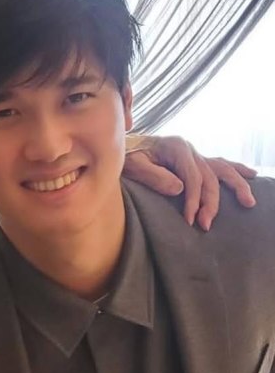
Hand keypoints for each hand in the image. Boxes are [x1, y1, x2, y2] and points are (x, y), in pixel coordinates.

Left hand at [124, 135, 256, 230]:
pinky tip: (251, 175)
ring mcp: (194, 155)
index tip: (190, 219)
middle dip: (209, 202)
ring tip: (248, 202)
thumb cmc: (125, 158)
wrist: (122, 149)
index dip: (193, 199)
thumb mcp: (133, 166)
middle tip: (204, 225)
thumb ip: (154, 176)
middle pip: (208, 177)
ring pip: (220, 170)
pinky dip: (235, 171)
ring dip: (235, 186)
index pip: (192, 177)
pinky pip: (218, 166)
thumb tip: (179, 189)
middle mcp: (189, 149)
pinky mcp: (194, 162)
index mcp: (176, 147)